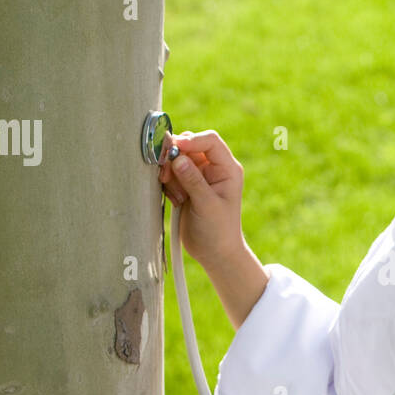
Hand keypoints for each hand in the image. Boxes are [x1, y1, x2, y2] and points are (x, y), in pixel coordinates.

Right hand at [157, 128, 247, 269]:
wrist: (214, 253)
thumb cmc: (219, 231)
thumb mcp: (207, 206)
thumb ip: (193, 181)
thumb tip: (178, 158)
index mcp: (227, 168)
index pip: (209, 141)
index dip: (190, 141)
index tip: (173, 149)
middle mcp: (213, 168)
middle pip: (188, 146)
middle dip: (174, 158)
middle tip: (167, 176)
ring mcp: (198, 175)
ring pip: (176, 158)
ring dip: (170, 173)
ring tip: (178, 196)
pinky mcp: (185, 184)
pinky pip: (170, 173)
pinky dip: (168, 183)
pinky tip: (175, 200)